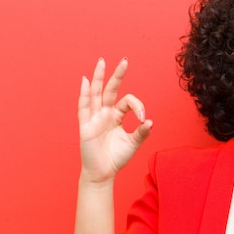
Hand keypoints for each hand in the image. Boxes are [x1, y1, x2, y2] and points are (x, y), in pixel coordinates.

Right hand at [78, 58, 152, 183]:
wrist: (103, 173)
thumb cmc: (117, 157)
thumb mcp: (133, 143)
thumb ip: (142, 132)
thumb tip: (150, 121)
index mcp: (117, 116)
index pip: (127, 102)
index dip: (138, 106)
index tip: (144, 118)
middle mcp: (105, 113)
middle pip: (111, 90)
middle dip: (117, 75)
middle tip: (125, 60)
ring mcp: (94, 118)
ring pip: (96, 93)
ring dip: (99, 78)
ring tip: (102, 62)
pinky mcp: (86, 125)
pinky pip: (84, 107)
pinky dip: (84, 94)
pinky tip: (85, 81)